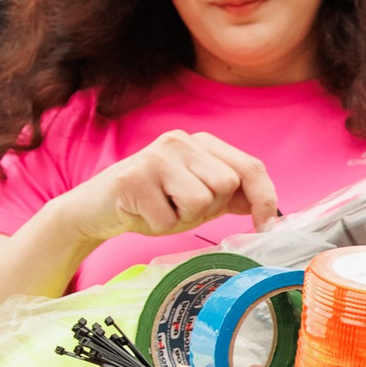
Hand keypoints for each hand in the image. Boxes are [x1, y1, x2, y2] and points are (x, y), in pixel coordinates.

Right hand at [59, 131, 279, 246]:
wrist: (97, 208)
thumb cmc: (154, 203)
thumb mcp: (200, 198)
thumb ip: (232, 196)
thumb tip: (268, 208)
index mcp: (203, 143)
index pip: (250, 167)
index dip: (264, 197)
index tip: (265, 224)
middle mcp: (182, 141)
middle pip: (226, 184)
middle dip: (209, 208)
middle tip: (180, 208)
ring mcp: (157, 156)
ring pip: (200, 201)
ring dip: (183, 217)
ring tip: (162, 208)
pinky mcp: (135, 177)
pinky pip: (168, 218)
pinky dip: (159, 225)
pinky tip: (142, 212)